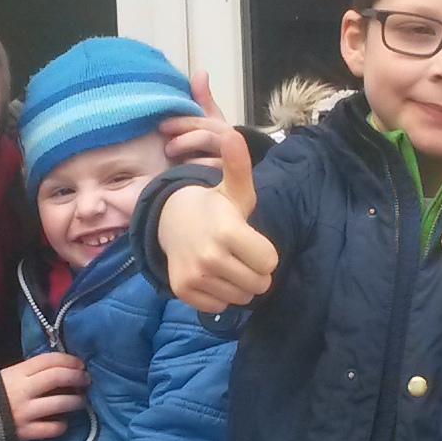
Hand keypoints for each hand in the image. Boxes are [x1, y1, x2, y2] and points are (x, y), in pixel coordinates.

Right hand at [0, 351, 89, 440]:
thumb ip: (31, 372)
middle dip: (77, 377)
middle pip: (58, 377)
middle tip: (86, 380)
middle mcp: (24, 390)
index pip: (49, 360)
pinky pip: (53, 428)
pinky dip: (62, 424)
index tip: (80, 364)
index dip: (69, 360)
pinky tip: (63, 421)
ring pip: (61, 403)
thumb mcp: (9, 374)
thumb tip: (61, 370)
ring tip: (81, 401)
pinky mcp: (27, 431)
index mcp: (18, 372)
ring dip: (77, 401)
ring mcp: (27, 412)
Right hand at [153, 79, 274, 309]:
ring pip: (241, 298)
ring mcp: (195, 276)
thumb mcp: (233, 189)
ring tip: (226, 263)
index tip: (251, 241)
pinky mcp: (185, 291)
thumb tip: (233, 134)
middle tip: (239, 254)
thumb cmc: (214, 208)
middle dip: (255, 272)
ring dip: (239, 284)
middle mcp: (210, 257)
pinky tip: (211, 274)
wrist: (172, 221)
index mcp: (228, 231)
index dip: (264, 253)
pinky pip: (220, 306)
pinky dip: (220, 295)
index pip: (269, 263)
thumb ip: (239, 167)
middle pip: (259, 284)